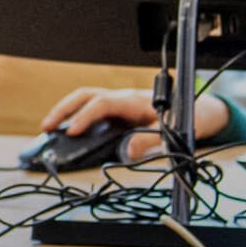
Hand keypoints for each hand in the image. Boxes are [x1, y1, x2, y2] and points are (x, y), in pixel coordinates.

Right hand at [40, 87, 230, 162]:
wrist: (199, 112)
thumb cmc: (187, 117)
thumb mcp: (173, 130)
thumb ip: (150, 140)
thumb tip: (127, 150)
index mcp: (134, 101)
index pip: (102, 104)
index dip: (85, 117)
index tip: (71, 131)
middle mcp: (122, 99)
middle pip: (85, 96)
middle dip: (63, 109)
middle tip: (46, 126)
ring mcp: (118, 104)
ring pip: (84, 101)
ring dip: (64, 112)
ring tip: (47, 129)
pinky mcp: (116, 113)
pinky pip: (90, 111)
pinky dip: (74, 118)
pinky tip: (63, 132)